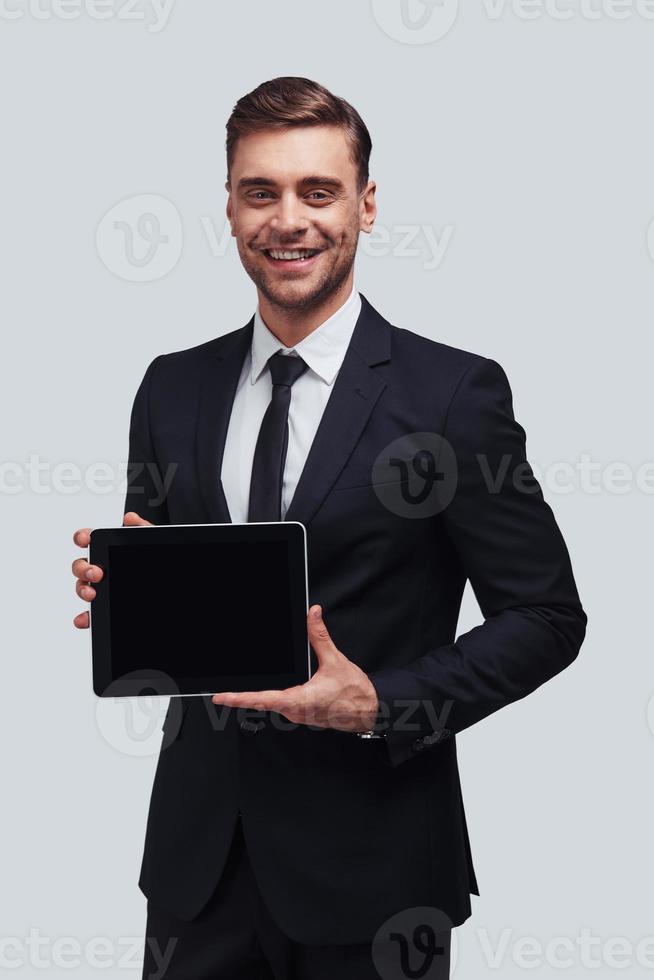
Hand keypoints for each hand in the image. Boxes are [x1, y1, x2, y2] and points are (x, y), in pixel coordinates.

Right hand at [71, 511, 152, 628]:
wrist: (173, 581)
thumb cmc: (156, 560)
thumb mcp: (152, 543)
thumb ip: (143, 529)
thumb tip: (130, 518)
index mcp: (109, 548)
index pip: (87, 540)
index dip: (82, 537)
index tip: (85, 540)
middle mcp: (101, 568)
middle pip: (80, 566)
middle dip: (83, 568)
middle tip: (97, 573)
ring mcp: (102, 588)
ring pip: (83, 588)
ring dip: (82, 590)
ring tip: (92, 594)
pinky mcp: (106, 607)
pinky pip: (91, 614)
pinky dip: (85, 617)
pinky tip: (84, 619)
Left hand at [211, 605, 379, 732]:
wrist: (369, 712)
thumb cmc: (355, 693)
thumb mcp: (335, 661)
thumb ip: (319, 636)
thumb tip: (312, 614)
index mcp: (300, 700)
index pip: (263, 699)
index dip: (240, 698)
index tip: (222, 697)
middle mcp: (296, 711)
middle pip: (263, 701)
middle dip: (243, 695)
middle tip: (222, 691)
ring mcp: (298, 714)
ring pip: (272, 703)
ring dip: (257, 696)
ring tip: (237, 692)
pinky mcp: (302, 713)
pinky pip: (281, 705)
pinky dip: (271, 697)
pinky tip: (268, 689)